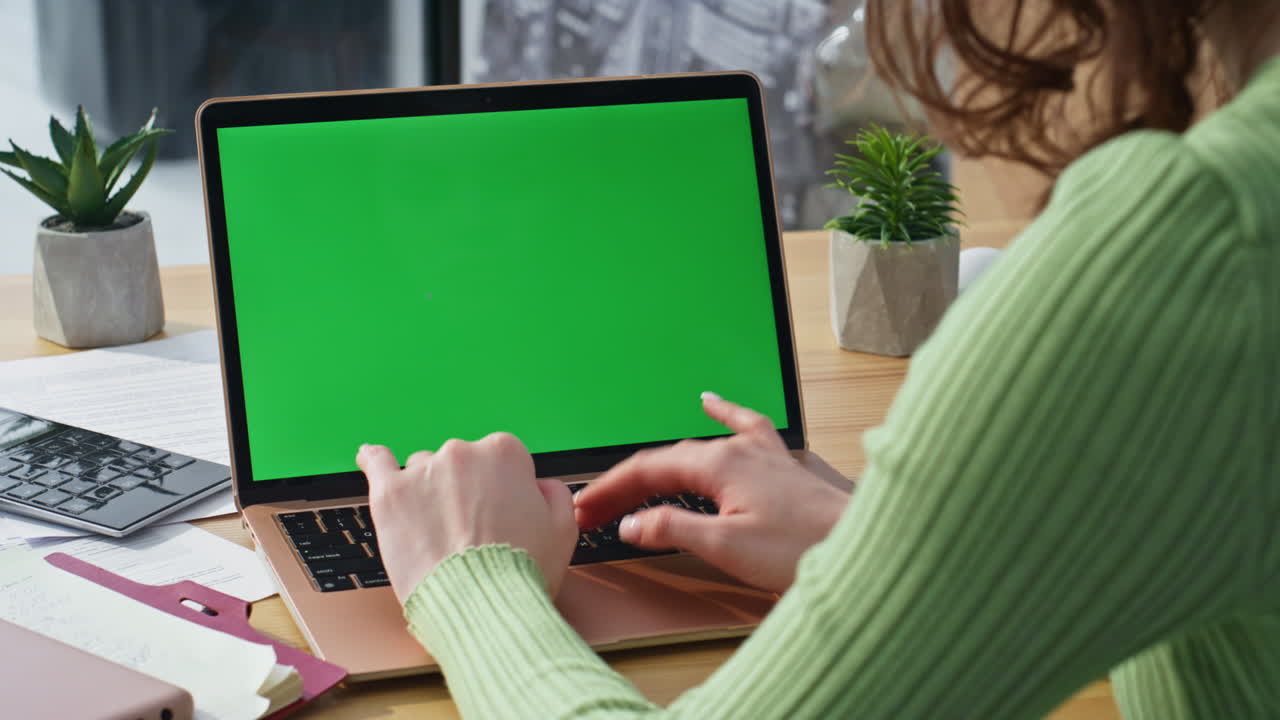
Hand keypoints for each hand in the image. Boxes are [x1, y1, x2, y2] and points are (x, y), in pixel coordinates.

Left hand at [356, 433, 577, 603]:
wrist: (480, 605)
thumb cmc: (522, 572)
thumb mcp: (564, 529)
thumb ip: (553, 494)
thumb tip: (540, 486)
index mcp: (506, 454)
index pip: (502, 459)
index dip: (503, 492)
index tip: (501, 516)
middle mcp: (463, 452)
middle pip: (462, 464)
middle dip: (466, 492)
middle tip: (472, 532)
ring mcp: (422, 471)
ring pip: (424, 470)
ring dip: (429, 492)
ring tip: (436, 532)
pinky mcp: (390, 494)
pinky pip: (377, 463)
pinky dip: (375, 460)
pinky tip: (372, 459)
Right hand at [573, 393, 849, 592]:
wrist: (859, 545)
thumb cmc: (801, 548)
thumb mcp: (726, 546)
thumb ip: (673, 529)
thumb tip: (631, 522)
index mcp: (718, 465)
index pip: (647, 470)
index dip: (610, 489)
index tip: (585, 508)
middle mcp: (736, 449)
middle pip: (665, 460)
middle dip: (626, 484)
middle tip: (596, 510)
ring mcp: (758, 452)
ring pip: (695, 448)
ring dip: (658, 466)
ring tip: (631, 484)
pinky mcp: (777, 462)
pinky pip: (743, 424)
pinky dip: (722, 411)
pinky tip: (710, 399)